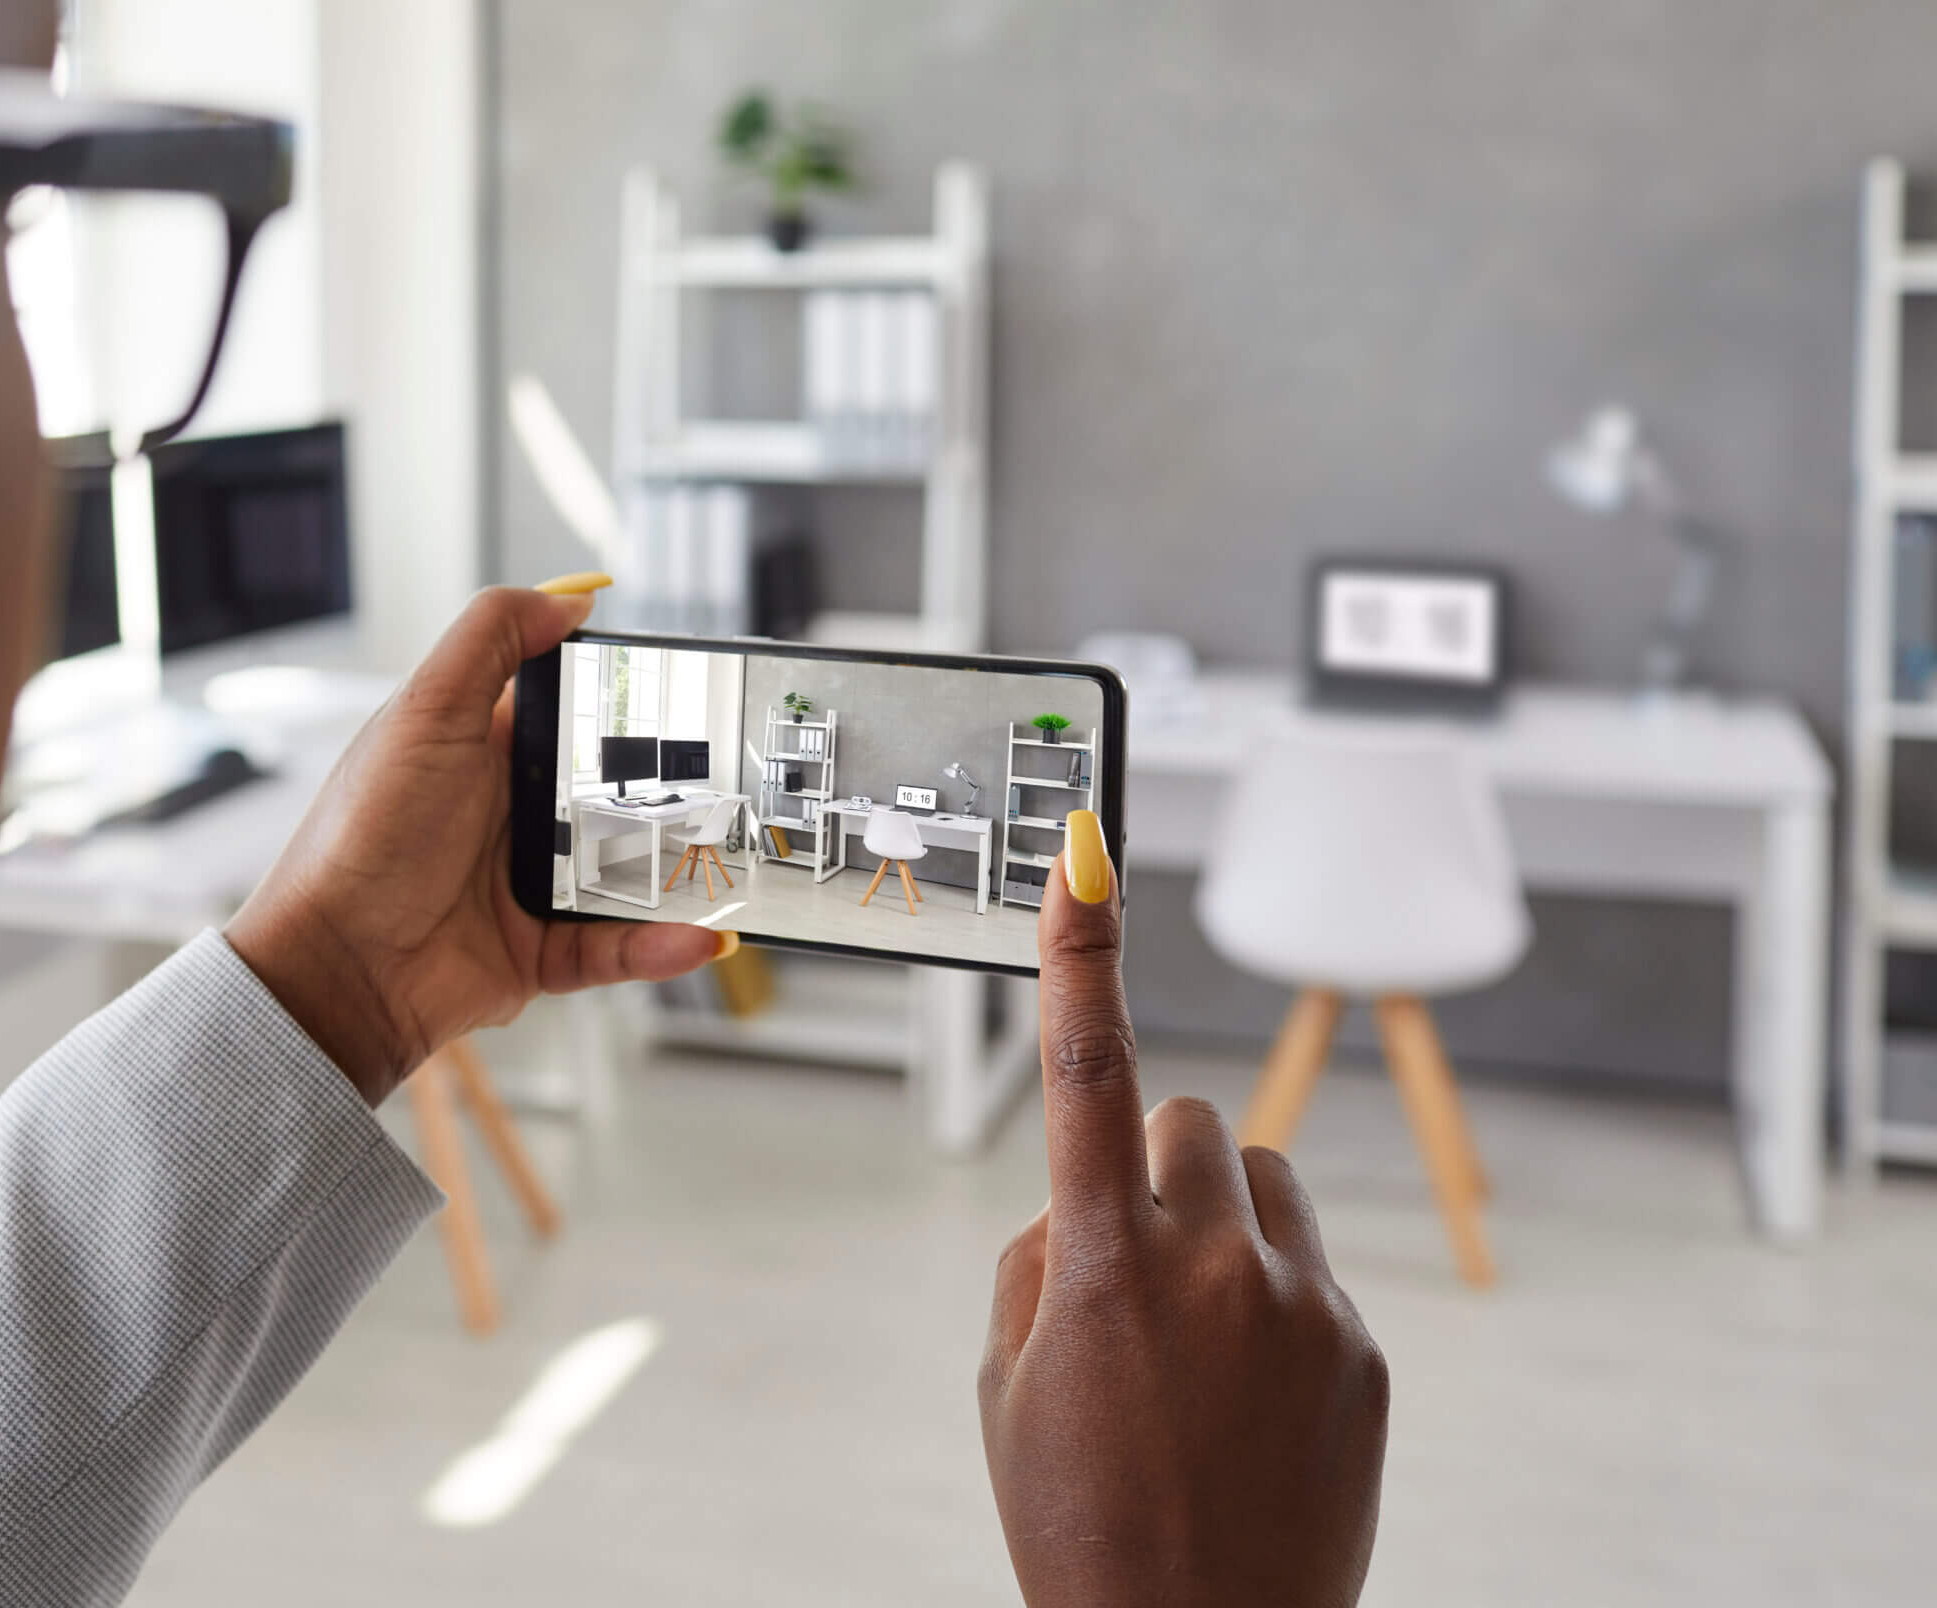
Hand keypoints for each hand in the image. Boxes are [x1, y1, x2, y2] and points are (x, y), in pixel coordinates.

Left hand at [227, 580, 725, 1103]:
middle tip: (730, 784)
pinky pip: (617, 945)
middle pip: (616, 792)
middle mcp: (511, 812)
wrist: (336, 966)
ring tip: (728, 868)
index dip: (624, 697)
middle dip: (673, 791)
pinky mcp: (541, 950)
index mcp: (484, 746)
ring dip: (680, 874)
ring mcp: (529, 882)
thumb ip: (492, 639)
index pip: (571, 708)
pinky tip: (696, 935)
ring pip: (630, 871)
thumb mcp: (424, 711)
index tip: (684, 689)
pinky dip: (658, 944)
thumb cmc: (361, 837)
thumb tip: (569, 597)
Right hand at [978, 814, 1388, 1606]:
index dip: (1083, 952)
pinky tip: (1248, 1399)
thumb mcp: (1007, 1383)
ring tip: (1197, 1340)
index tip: (1087, 850)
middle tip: (1133, 1265)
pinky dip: (1273, 1302)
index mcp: (1101, 1267)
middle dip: (1156, 1165)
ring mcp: (1301, 1305)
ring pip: (1264, 1184)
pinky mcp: (1363, 1349)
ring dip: (1225, 1223)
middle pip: (1193, 1123)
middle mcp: (1213, 1264)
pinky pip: (1310, 1268)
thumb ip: (1041, 1257)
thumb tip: (1093, 1196)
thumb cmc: (1078, 1519)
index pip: (1087, 1071)